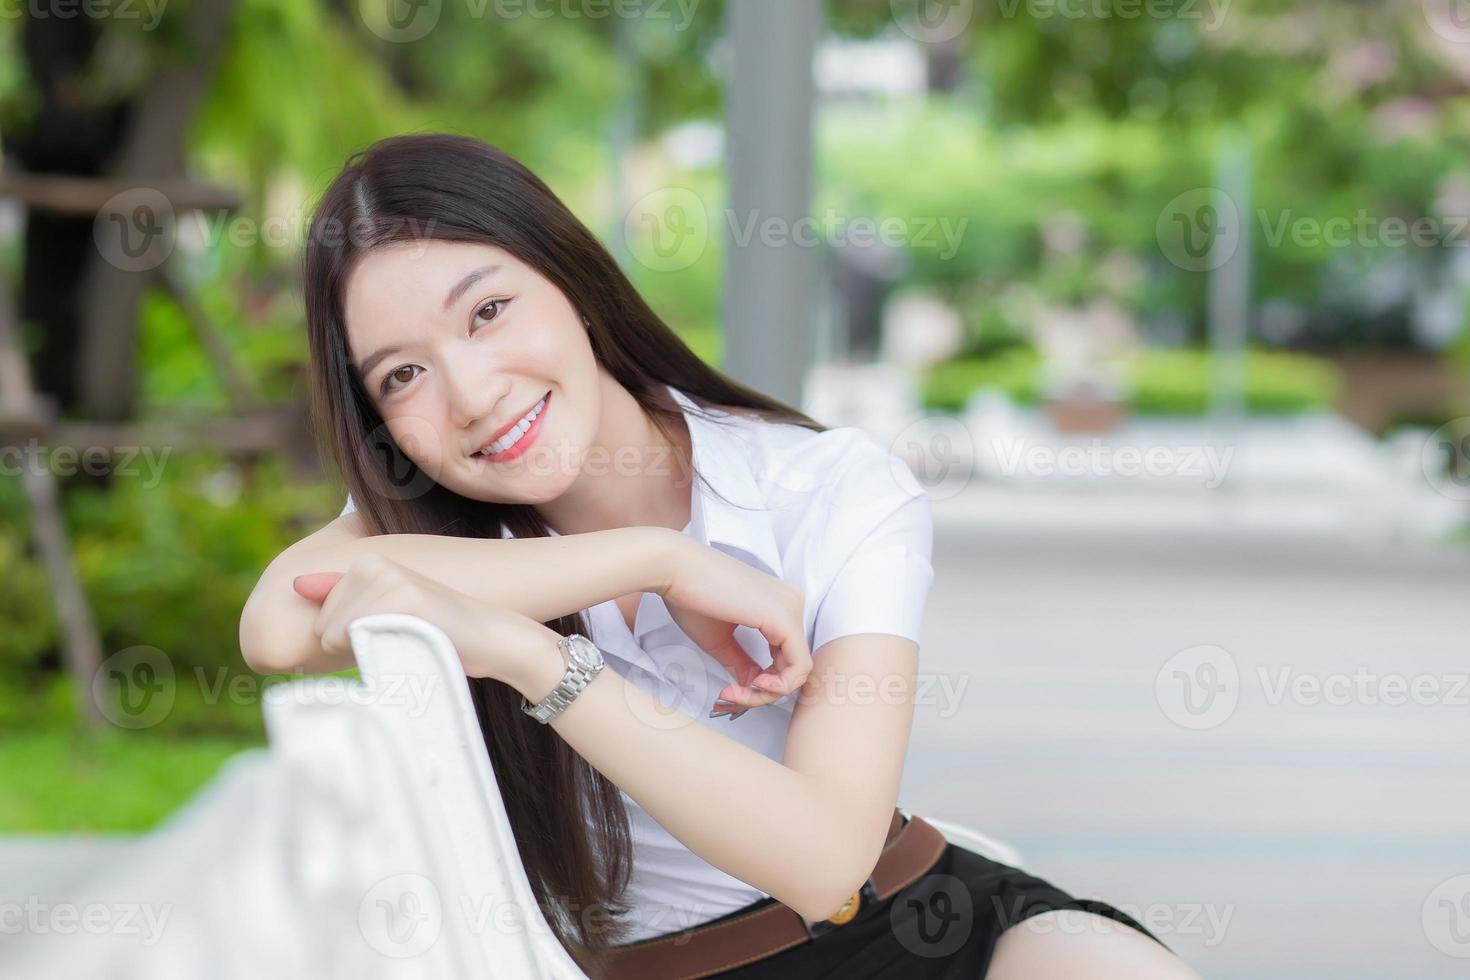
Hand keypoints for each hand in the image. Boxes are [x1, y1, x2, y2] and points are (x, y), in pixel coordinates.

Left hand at [292, 553, 556, 684]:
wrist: (491, 639)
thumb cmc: (437, 632)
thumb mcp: (384, 613)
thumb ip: (341, 598)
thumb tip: (295, 584)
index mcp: (367, 562)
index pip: (323, 618)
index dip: (351, 639)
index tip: (390, 633)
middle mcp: (373, 562)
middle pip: (325, 625)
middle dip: (356, 645)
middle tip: (401, 639)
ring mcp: (388, 577)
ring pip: (336, 633)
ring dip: (369, 651)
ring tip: (406, 640)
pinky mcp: (403, 597)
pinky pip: (357, 634)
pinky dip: (379, 650)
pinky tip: (411, 641)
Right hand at [655, 537, 811, 711]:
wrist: (674, 569)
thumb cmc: (691, 597)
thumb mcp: (722, 640)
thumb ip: (743, 664)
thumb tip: (754, 688)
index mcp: (779, 604)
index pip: (785, 657)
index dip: (760, 686)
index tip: (728, 692)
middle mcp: (792, 603)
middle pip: (793, 666)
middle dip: (763, 693)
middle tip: (730, 696)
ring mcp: (792, 608)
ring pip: (798, 672)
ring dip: (766, 694)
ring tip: (734, 693)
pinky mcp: (785, 618)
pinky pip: (797, 667)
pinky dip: (776, 687)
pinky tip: (752, 686)